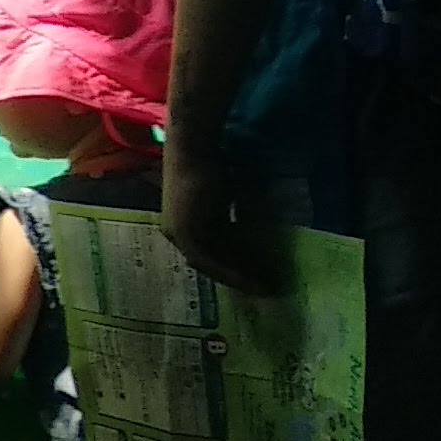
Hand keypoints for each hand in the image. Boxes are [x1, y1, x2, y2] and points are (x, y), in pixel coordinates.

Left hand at [162, 149, 291, 293]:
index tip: (256, 279)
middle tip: (263, 290)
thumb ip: (229, 219)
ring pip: (209, 266)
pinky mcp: (184, 233)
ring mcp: (177, 234)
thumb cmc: (210, 167)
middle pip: (208, 265)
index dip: (231, 269)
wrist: (195, 151)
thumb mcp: (222, 200)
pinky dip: (231, 271)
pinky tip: (252, 279)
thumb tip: (250, 235)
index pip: (207, 255)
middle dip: (236, 279)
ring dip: (237, 279)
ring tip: (264, 289)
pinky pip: (209, 260)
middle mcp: (175, 234)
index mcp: (182, 226)